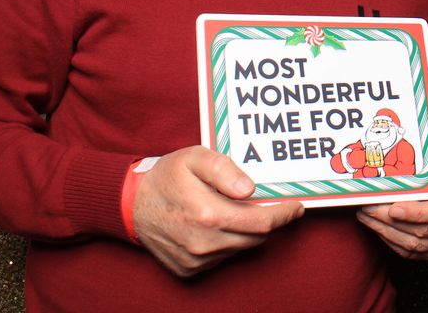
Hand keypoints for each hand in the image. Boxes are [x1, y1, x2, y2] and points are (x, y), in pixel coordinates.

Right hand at [132, 145, 303, 276]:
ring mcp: (196, 259)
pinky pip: (222, 256)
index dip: (284, 214)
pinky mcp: (189, 269)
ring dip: (246, 230)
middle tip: (272, 204)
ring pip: (241, 247)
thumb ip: (225, 170)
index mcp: (209, 214)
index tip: (297, 206)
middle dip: (269, 220)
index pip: (263, 221)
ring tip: (238, 209)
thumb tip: (250, 189)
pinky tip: (217, 223)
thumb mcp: (195, 157)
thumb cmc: (167, 176)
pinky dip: (227, 241)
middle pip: (256, 236)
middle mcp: (204, 242)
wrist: (130, 204)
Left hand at [356, 159, 427, 259]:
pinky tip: (375, 226)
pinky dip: (388, 240)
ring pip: (411, 244)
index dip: (415, 214)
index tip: (393, 209)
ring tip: (365, 215)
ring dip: (384, 231)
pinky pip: (407, 252)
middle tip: (367, 207)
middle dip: (389, 221)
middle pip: (419, 231)